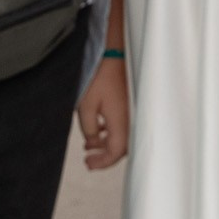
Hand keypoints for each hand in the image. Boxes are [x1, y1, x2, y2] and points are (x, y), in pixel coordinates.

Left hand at [76, 54, 129, 169]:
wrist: (116, 55)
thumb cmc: (102, 77)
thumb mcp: (86, 106)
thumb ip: (88, 129)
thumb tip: (92, 140)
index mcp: (122, 124)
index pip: (115, 153)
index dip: (101, 162)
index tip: (89, 164)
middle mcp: (131, 121)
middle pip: (121, 149)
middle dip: (104, 156)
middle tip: (89, 160)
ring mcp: (133, 113)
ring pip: (122, 138)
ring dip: (106, 144)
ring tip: (89, 145)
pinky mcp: (131, 106)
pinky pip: (123, 127)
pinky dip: (111, 133)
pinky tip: (100, 129)